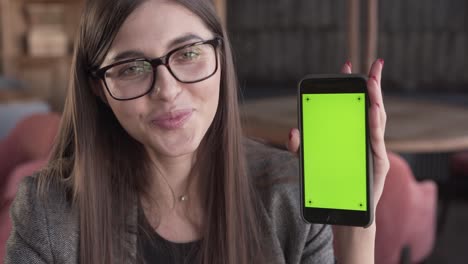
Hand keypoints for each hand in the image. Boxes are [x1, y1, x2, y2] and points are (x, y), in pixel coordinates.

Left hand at [287, 59, 388, 211]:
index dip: (351, 84)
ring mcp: (374, 148)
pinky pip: (376, 139)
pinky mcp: (378, 161)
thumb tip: (292, 131)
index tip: (346, 64)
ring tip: (371, 81)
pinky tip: (372, 108)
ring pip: (377, 119)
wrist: (344, 210)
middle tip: (373, 65)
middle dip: (372, 84)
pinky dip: (374, 123)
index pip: (353, 104)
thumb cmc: (330, 184)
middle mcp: (366, 137)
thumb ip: (300, 147)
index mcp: (352, 133)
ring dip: (375, 99)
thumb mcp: (309, 162)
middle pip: (370, 106)